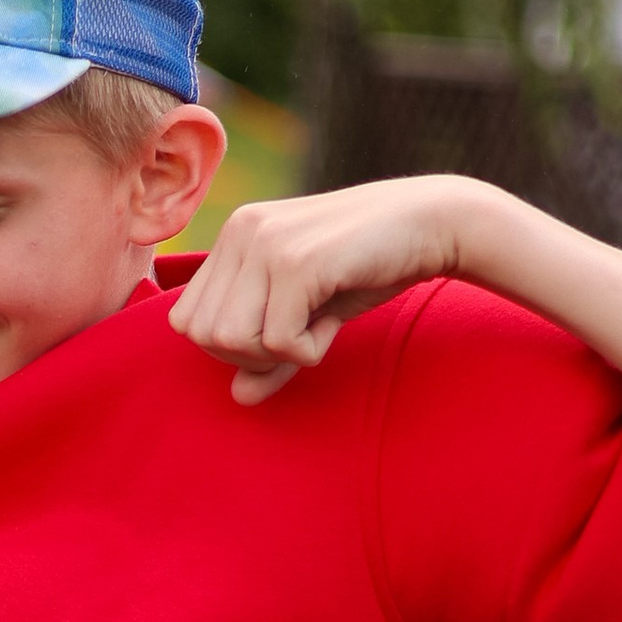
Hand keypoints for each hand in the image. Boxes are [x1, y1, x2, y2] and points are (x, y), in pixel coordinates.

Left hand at [164, 178, 477, 403]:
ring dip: (276, 354)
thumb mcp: (310, 314)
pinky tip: (331, 323)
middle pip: (201, 334)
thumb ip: (269, 354)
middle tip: (297, 338)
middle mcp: (241, 231)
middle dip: (248, 355)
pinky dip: (307, 350)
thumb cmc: (369, 267)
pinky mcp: (297, 261)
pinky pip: (278, 341)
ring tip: (315, 328)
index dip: (227, 346)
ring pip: (230, 339)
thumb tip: (238, 398)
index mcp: (234, 236)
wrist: (434, 223)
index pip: (187, 319)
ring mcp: (266, 243)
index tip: (276, 335)